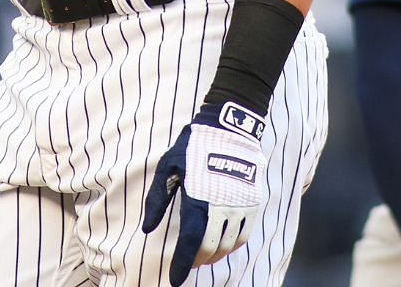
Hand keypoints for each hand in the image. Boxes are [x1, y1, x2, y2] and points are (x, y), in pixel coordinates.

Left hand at [141, 103, 268, 284]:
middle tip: (187, 264)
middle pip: (210, 248)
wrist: (229, 129)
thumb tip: (147, 229)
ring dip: (214, 254)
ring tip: (202, 255)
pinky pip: (244, 234)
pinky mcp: (254, 203)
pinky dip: (231, 245)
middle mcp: (222, 207)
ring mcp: (241, 206)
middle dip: (197, 261)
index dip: (183, 265)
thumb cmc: (191, 148)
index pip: (191, 243)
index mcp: (199, 200)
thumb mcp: (167, 169)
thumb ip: (157, 200)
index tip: (176, 280)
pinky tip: (221, 243)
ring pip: (229, 245)